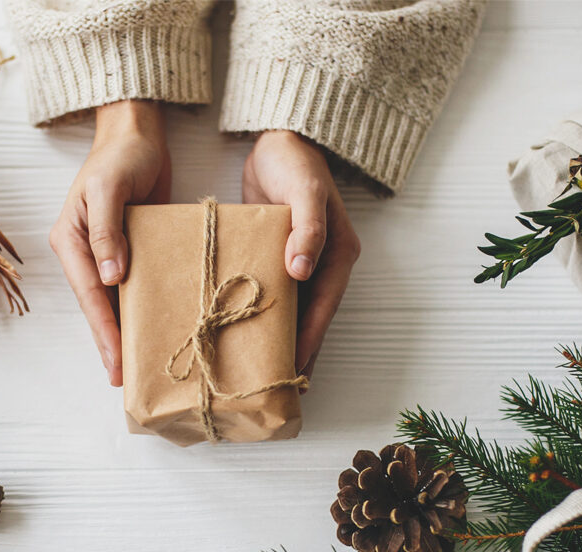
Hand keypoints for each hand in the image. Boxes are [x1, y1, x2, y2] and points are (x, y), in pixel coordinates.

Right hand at [49, 100, 170, 385]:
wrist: (138, 133)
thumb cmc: (121, 155)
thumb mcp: (109, 187)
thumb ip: (106, 230)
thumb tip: (110, 276)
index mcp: (70, 239)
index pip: (88, 293)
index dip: (103, 329)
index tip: (116, 360)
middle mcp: (85, 251)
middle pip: (97, 305)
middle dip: (109, 341)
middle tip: (125, 378)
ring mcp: (106, 252)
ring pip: (113, 300)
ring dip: (124, 330)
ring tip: (137, 365)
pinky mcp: (129, 249)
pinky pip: (133, 284)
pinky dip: (140, 307)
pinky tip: (153, 327)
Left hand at [242, 130, 360, 385]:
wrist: (280, 135)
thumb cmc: (295, 162)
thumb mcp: (305, 191)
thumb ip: (306, 230)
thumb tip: (302, 271)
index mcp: (339, 256)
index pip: (322, 309)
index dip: (308, 340)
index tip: (292, 370)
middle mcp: (322, 264)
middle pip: (310, 317)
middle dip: (295, 350)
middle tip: (275, 386)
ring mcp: (301, 261)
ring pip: (292, 310)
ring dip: (278, 337)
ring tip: (259, 370)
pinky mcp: (278, 255)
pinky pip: (272, 292)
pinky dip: (262, 313)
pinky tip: (242, 332)